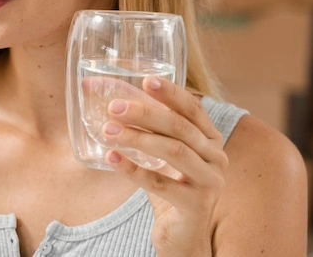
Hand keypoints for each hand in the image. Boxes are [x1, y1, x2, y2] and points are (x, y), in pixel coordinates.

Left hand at [102, 77, 227, 255]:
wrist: (182, 233)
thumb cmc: (169, 184)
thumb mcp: (160, 152)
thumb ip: (141, 125)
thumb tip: (96, 92)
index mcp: (211, 139)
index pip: (193, 109)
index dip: (171, 93)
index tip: (146, 80)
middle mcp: (216, 157)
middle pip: (180, 127)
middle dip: (145, 114)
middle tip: (113, 107)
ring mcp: (210, 182)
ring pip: (173, 151)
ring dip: (138, 138)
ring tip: (108, 131)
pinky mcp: (195, 205)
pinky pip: (161, 184)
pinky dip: (133, 169)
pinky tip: (112, 158)